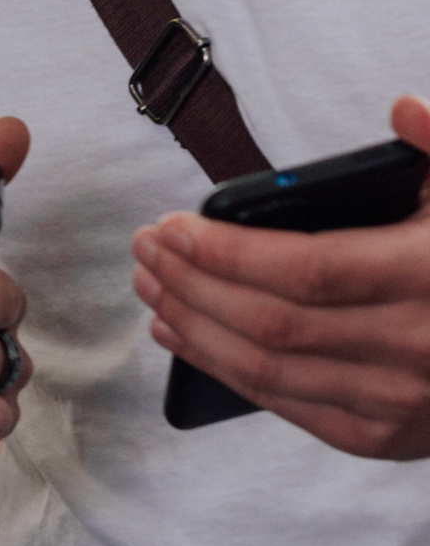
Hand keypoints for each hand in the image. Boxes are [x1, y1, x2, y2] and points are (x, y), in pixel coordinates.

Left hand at [132, 93, 429, 457]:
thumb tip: (401, 107)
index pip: (308, 269)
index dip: (227, 251)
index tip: (168, 226)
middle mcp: (417, 347)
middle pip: (272, 322)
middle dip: (191, 284)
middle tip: (143, 251)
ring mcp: (401, 402)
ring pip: (268, 371)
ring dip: (193, 328)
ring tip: (151, 289)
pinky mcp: (386, 438)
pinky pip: (287, 406)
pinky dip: (224, 372)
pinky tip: (184, 337)